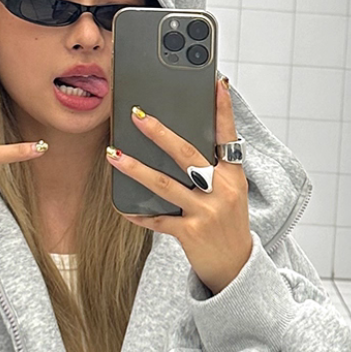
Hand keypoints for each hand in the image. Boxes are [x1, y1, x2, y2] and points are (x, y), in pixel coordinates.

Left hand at [105, 78, 250, 294]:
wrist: (237, 267)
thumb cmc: (228, 225)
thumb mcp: (231, 194)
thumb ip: (213, 170)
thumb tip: (179, 145)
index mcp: (235, 177)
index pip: (229, 137)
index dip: (223, 110)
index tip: (217, 84)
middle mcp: (223, 191)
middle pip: (187, 155)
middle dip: (160, 133)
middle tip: (137, 115)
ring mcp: (206, 212)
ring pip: (165, 184)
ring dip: (135, 168)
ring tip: (113, 154)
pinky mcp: (191, 233)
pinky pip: (158, 220)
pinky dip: (139, 214)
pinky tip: (123, 207)